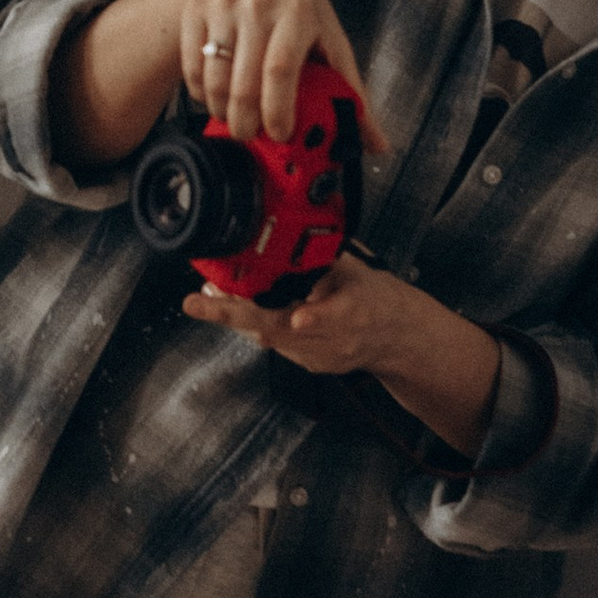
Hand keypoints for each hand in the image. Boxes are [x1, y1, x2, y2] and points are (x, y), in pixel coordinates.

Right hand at [171, 0, 385, 149]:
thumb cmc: (296, 3)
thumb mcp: (328, 36)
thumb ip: (351, 89)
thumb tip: (376, 143)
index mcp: (297, 12)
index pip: (281, 71)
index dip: (278, 111)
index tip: (280, 135)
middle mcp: (257, 5)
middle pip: (245, 83)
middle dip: (246, 123)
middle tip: (252, 136)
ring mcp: (222, 5)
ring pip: (215, 79)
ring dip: (222, 112)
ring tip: (234, 118)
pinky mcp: (195, 9)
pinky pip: (193, 67)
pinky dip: (201, 93)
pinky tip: (215, 96)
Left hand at [185, 251, 420, 372]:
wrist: (397, 338)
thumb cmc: (378, 300)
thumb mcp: (357, 269)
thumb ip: (323, 259)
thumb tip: (291, 233)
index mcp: (352, 312)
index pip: (329, 316)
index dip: (312, 318)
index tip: (299, 316)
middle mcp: (335, 339)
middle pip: (280, 330)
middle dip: (235, 315)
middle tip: (199, 302)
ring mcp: (321, 356)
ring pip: (269, 338)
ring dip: (235, 317)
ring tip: (205, 297)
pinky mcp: (311, 364)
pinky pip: (275, 344)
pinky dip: (252, 326)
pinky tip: (233, 310)